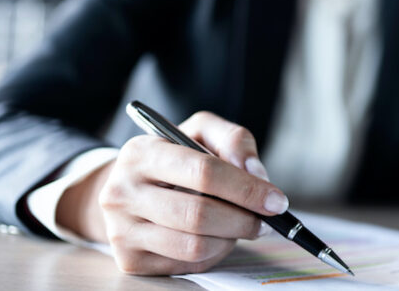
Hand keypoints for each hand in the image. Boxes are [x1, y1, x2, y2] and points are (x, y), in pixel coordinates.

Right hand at [56, 111, 285, 274]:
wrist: (129, 190)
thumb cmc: (175, 159)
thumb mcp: (201, 133)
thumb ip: (233, 140)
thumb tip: (255, 172)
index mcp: (141, 153)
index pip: (203, 172)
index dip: (246, 189)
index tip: (276, 201)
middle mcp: (122, 192)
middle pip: (199, 215)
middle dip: (243, 220)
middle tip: (265, 221)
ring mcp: (122, 230)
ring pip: (194, 246)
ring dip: (229, 239)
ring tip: (237, 225)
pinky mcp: (130, 260)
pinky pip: (187, 264)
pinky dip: (212, 253)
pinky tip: (214, 237)